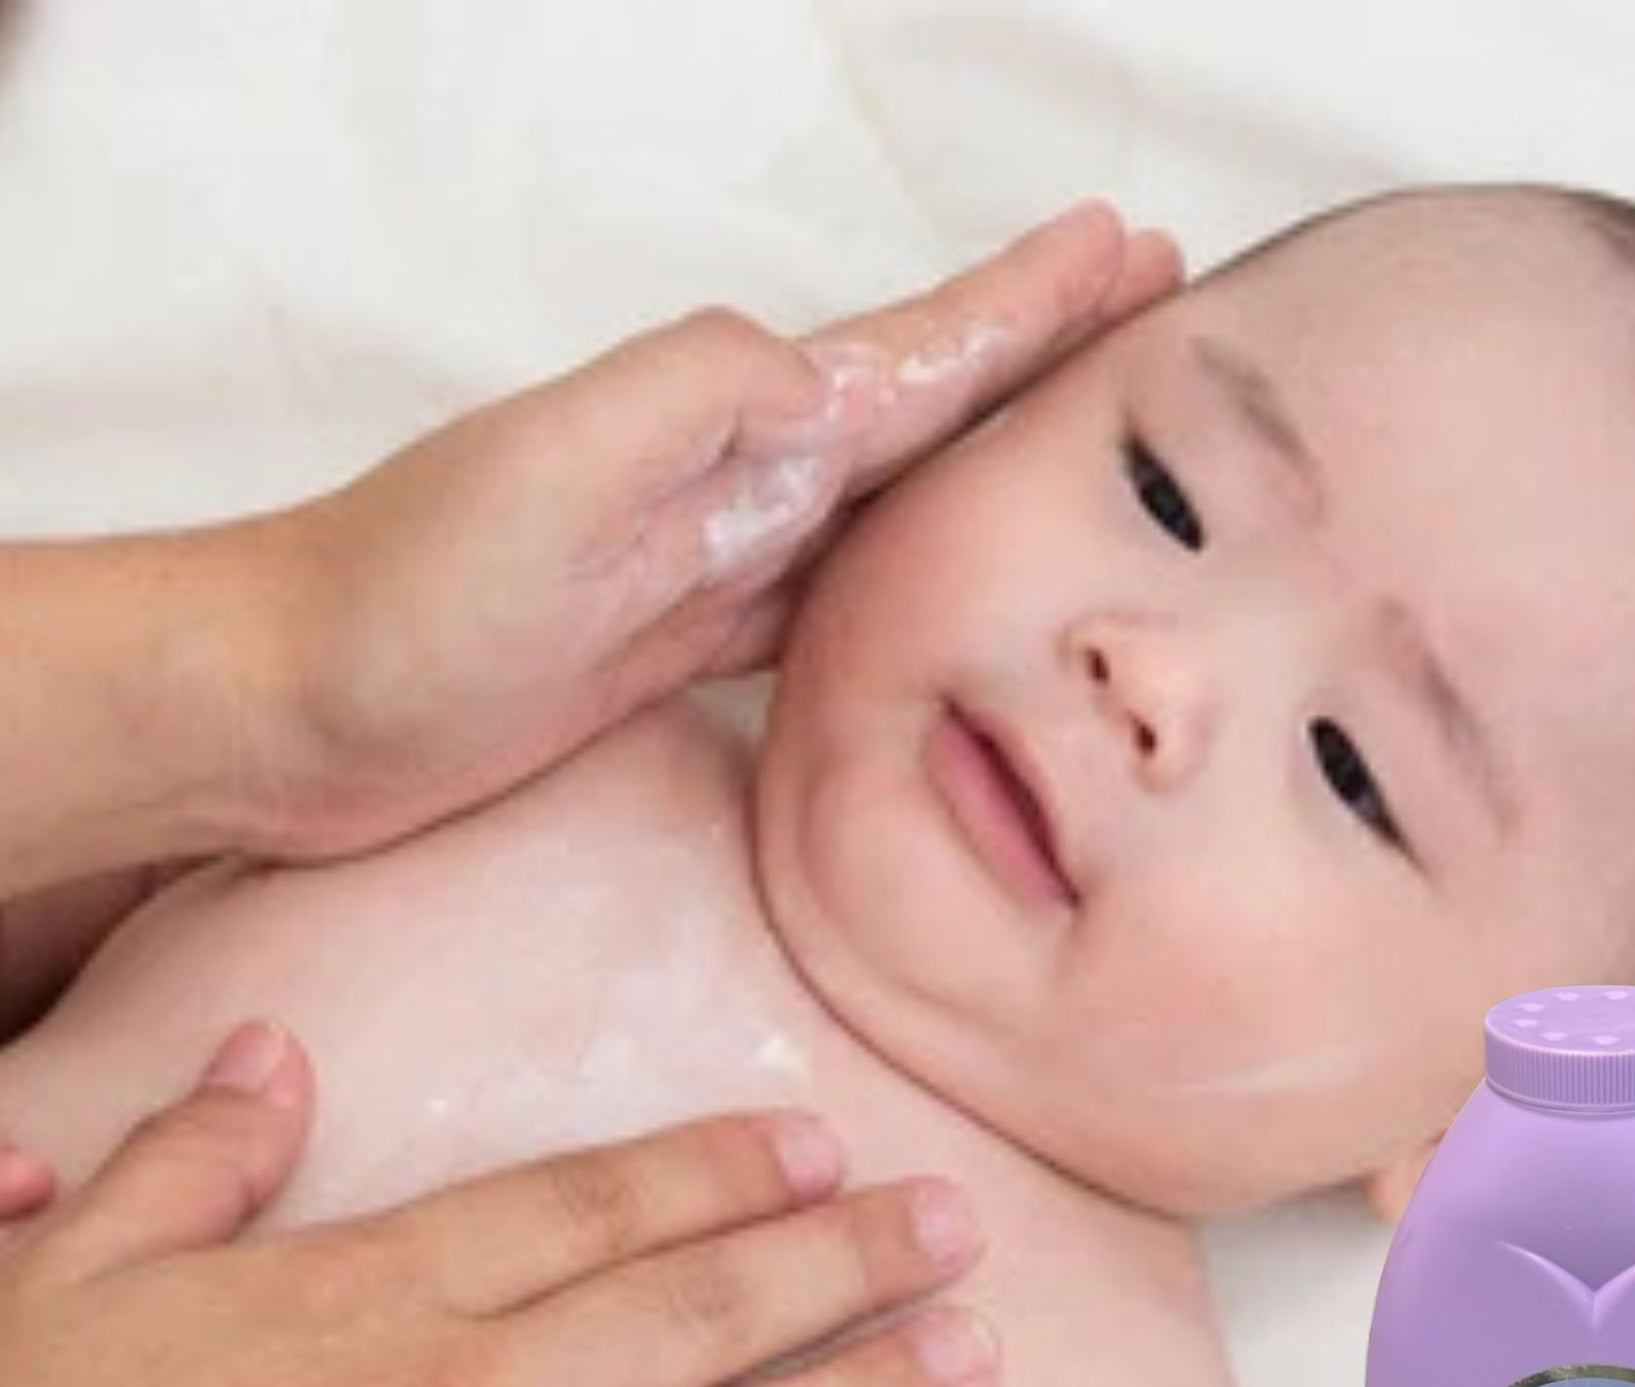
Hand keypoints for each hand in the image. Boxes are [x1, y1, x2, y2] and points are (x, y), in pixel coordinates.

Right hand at [0, 1020, 994, 1386]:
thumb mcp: (67, 1278)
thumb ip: (190, 1159)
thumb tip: (271, 1048)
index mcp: (377, 1290)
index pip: (590, 1203)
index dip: (717, 1167)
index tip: (821, 1142)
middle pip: (695, 1309)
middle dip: (842, 1258)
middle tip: (959, 1224)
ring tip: (967, 1358)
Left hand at [258, 201, 1180, 857]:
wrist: (302, 707)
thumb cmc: (410, 596)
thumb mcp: (556, 470)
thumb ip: (698, 402)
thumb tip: (829, 378)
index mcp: (733, 424)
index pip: (912, 352)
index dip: (1024, 305)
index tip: (1132, 253)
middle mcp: (742, 480)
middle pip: (930, 409)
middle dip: (1042, 359)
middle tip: (1153, 316)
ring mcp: (722, 560)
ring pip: (902, 497)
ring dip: (996, 459)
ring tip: (1091, 439)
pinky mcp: (694, 641)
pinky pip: (846, 593)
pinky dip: (920, 572)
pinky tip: (958, 584)